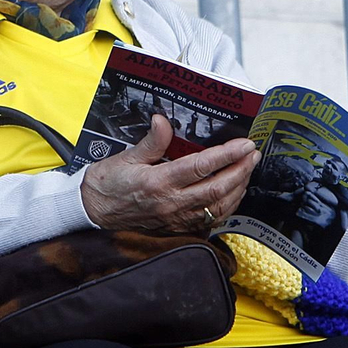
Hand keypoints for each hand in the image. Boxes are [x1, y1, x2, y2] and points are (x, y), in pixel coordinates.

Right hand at [79, 116, 259, 233]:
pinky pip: (209, 219)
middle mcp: (171, 203)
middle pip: (217, 188)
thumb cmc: (107, 184)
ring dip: (238, 188)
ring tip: (247, 170)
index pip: (202, 167)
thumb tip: (163, 120)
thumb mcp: (126, 157)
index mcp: (159, 182)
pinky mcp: (177, 227)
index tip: (245, 143)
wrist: (93, 213)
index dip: (227, 155)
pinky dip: (226, 206)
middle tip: (253, 154)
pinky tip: (233, 193)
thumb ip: (152, 141)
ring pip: (218, 206)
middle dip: (240, 170)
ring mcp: (176, 218)